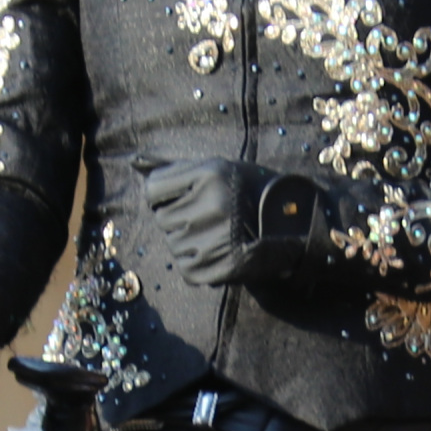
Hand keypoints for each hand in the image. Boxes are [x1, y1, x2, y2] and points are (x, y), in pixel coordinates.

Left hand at [139, 159, 338, 289]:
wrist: (295, 224)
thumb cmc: (251, 191)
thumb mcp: (218, 168)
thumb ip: (175, 168)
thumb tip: (135, 162)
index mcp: (210, 174)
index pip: (154, 189)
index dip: (166, 195)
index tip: (186, 198)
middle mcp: (211, 205)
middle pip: (163, 219)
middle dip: (181, 219)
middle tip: (211, 217)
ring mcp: (216, 238)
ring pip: (174, 245)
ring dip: (190, 242)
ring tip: (219, 234)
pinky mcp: (221, 266)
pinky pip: (188, 269)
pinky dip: (200, 264)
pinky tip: (221, 252)